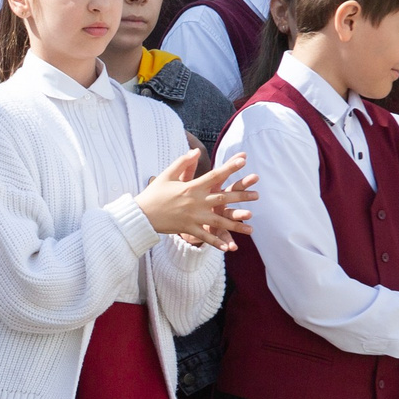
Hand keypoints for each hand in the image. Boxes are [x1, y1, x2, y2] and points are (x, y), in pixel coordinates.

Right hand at [133, 146, 257, 247]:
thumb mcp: (167, 175)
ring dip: (237, 224)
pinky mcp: (189, 229)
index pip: (215, 175)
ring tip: (252, 229)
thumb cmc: (154, 193)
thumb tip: (196, 151)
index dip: (230, 167)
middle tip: (257, 196)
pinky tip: (230, 248)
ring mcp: (194, 217)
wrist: (142, 214)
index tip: (243, 160)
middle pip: (223, 198)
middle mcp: (196, 202)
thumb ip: (183, 163)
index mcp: (192, 187)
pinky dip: (218, 242)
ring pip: (220, 221)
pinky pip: (206, 237)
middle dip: (242, 197)